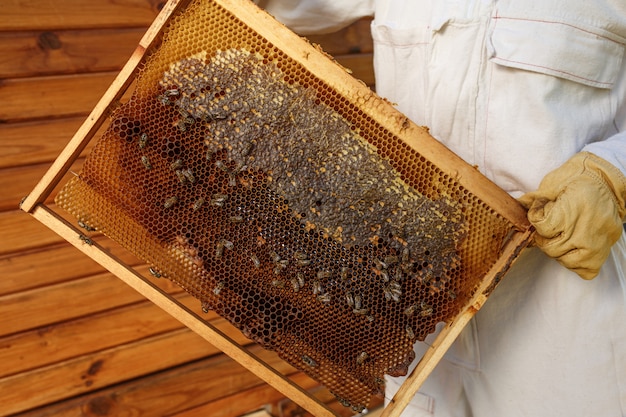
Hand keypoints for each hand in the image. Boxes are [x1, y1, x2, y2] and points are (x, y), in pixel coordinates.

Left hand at [518, 152, 625, 278]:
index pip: (541, 227)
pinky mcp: (602, 252)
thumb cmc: (577, 179)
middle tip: (550, 226)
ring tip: (562, 236)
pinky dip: (575, 262)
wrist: (608, 182)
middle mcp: (584, 230)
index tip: (540, 211)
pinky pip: (583, 269)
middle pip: (549, 247)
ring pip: (563, 260)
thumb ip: (533, 200)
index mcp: (571, 210)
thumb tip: (513, 208)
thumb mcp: (552, 184)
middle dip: (544, 237)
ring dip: (558, 250)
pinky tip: (573, 247)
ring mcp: (595, 244)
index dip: (535, 219)